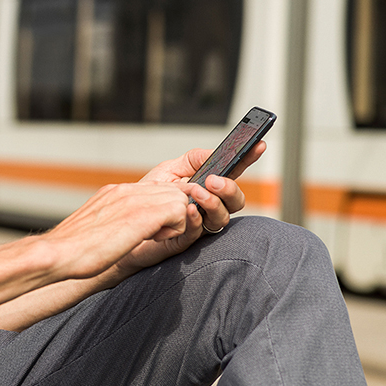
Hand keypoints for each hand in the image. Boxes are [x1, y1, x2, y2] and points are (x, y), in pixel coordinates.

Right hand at [42, 181, 193, 281]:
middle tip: (156, 234)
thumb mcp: (94, 226)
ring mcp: (134, 198)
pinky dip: (175, 228)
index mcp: (113, 192)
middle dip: (173, 213)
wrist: (59, 253)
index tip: (153, 229)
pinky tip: (154, 240)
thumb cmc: (73, 250)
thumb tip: (117, 228)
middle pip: (172, 189)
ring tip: (153, 237)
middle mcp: (125, 190)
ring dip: (175, 220)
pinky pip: (180, 211)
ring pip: (179, 197)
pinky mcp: (143, 214)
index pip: (155, 188)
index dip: (162, 208)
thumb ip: (111, 219)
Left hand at [141, 143, 264, 231]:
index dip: (248, 159)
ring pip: (221, 218)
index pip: (233, 173)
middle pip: (235, 201)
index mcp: (207, 187)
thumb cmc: (148, 198)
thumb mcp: (169, 171)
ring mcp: (199, 224)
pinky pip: (197, 231)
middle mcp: (208, 207)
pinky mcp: (184, 239)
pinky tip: (189, 209)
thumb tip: (214, 152)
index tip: (258, 145)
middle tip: (214, 180)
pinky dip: (195, 219)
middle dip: (230, 189)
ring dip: (213, 203)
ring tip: (197, 193)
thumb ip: (193, 161)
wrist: (126, 223)